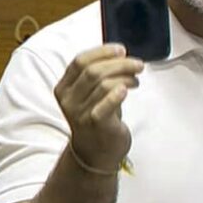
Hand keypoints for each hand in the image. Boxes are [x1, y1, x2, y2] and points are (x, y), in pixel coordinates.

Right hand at [54, 44, 142, 172]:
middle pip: (93, 71)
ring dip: (125, 77)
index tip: (121, 50)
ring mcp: (80, 113)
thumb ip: (98, 74)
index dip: (102, 52)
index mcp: (64, 88)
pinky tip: (128, 90)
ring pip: (104, 83)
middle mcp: (68, 100)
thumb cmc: (97, 117)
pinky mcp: (95, 123)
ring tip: (136, 81)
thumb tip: (120, 54)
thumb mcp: (90, 94)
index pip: (80, 61)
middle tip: (138, 65)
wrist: (95, 153)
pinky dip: (118, 92)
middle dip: (120, 63)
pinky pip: (107, 102)